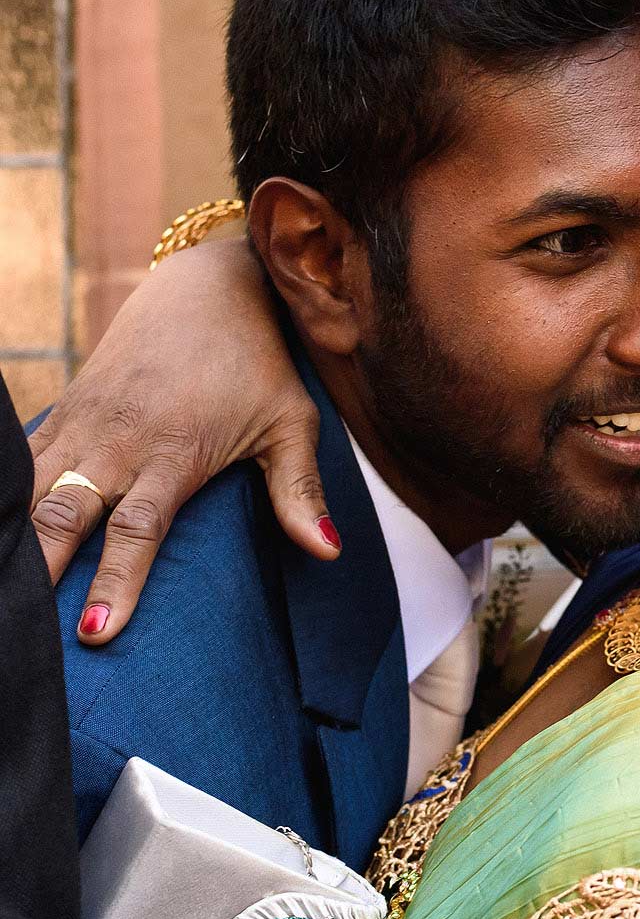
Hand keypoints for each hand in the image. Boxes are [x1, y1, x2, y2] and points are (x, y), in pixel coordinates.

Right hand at [28, 236, 334, 642]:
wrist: (209, 287)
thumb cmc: (259, 363)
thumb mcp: (292, 423)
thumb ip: (299, 491)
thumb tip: (328, 552)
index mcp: (174, 451)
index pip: (138, 530)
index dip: (116, 581)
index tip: (98, 631)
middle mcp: (118, 441)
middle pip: (63, 516)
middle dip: (39, 571)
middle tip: (21, 627)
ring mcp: (84, 424)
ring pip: (30, 489)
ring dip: (12, 538)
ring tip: (3, 590)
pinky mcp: (64, 410)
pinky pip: (20, 460)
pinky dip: (4, 496)